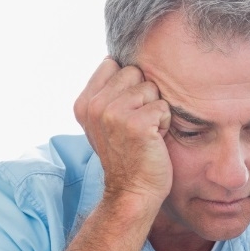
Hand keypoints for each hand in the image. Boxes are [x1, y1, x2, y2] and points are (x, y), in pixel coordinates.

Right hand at [73, 57, 172, 215]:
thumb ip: (107, 93)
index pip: (112, 64)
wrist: (132, 191)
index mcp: (84, 102)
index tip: (126, 111)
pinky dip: (164, 123)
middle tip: (137, 125)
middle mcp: (95, 106)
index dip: (127, 84)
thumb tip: (119, 59)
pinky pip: (163, 106)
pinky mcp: (136, 124)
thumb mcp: (105, 122)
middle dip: (143, 96)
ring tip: (145, 133)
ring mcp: (113, 114)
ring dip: (155, 110)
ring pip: (150, 88)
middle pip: (134, 72)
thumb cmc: (127, 155)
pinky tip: (154, 140)